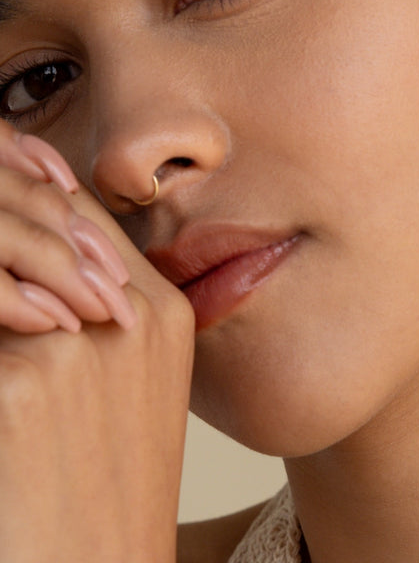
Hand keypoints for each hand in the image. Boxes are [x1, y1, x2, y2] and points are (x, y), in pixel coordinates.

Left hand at [0, 124, 194, 561]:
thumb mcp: (132, 392)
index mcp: (165, 316)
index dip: (37, 186)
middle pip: (44, 221)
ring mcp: (77, 350)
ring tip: (0, 261)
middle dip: (5, 200)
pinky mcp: (19, 388)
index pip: (88, 218)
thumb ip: (104, 313)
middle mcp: (131, 321)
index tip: (7, 161)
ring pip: (5, 258)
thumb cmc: (103, 493)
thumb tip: (49, 241)